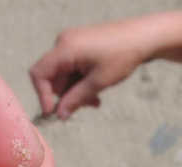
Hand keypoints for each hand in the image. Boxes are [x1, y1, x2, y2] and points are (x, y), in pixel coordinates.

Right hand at [29, 21, 149, 118]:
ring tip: (96, 100)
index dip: (42, 95)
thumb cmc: (122, 56)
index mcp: (65, 48)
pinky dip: (81, 82)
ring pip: (65, 76)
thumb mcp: (98, 82)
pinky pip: (72, 69)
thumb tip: (60, 115)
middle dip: (67, 96)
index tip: (53, 113)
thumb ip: (76, 99)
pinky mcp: (79, 46)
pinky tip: (96, 90)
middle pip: (53, 78)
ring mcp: (72, 43)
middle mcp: (64, 43)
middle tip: (88, 105)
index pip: (39, 74)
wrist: (142, 37)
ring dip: (77, 91)